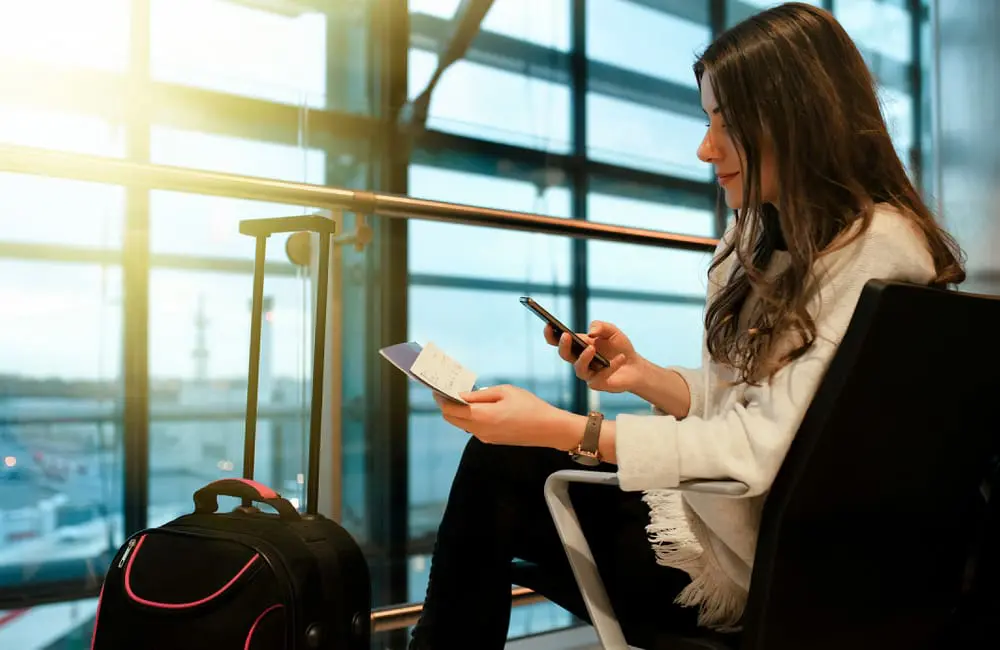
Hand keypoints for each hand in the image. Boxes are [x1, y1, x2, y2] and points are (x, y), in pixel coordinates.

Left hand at [435, 385, 576, 448]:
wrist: (549, 429)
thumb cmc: (530, 406)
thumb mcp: (504, 392)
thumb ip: (480, 395)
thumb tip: (461, 395)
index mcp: (481, 417)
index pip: (450, 409)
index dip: (441, 399)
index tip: (437, 389)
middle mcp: (480, 430)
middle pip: (452, 419)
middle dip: (447, 405)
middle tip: (448, 391)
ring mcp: (485, 437)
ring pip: (462, 424)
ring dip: (459, 411)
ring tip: (465, 396)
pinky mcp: (492, 440)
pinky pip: (474, 428)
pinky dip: (470, 417)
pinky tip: (478, 406)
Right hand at [543, 321, 647, 393]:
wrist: (635, 366)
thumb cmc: (620, 347)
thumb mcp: (612, 331)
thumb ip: (601, 326)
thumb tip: (590, 332)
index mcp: (579, 345)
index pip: (559, 341)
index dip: (551, 334)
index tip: (548, 325)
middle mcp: (579, 360)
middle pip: (564, 355)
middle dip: (563, 345)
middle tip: (566, 336)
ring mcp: (587, 373)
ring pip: (578, 369)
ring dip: (584, 358)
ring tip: (592, 348)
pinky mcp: (598, 384)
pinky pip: (600, 376)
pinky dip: (612, 366)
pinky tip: (621, 358)